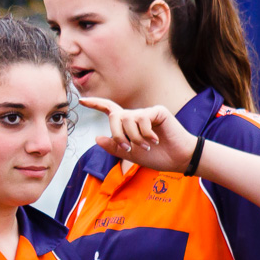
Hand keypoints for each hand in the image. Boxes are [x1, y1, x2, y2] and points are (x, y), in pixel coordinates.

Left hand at [79, 96, 196, 172]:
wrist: (178, 159)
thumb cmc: (156, 157)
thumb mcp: (130, 154)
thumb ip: (113, 147)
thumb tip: (96, 137)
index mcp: (128, 124)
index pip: (109, 110)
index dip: (95, 104)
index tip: (81, 100)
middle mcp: (135, 115)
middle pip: (115, 116)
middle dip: (117, 134)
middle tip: (128, 148)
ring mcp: (147, 112)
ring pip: (128, 119)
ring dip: (134, 137)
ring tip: (147, 146)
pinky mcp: (158, 111)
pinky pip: (142, 119)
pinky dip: (146, 133)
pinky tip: (156, 140)